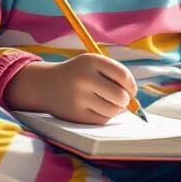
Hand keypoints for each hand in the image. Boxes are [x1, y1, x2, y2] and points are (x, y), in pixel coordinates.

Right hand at [4, 55, 137, 124]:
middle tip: (120, 99)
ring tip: (109, 103)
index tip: (130, 89)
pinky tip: (98, 109)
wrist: (46, 85)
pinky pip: (102, 120)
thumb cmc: (79, 74)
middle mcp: (84, 78)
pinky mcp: (75, 115)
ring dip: (116, 109)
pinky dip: (105, 116)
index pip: (123, 76)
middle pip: (120, 96)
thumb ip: (115, 76)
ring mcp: (78, 98)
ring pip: (113, 111)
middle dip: (125, 100)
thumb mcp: (93, 64)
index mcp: (91, 61)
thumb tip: (134, 101)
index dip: (131, 85)